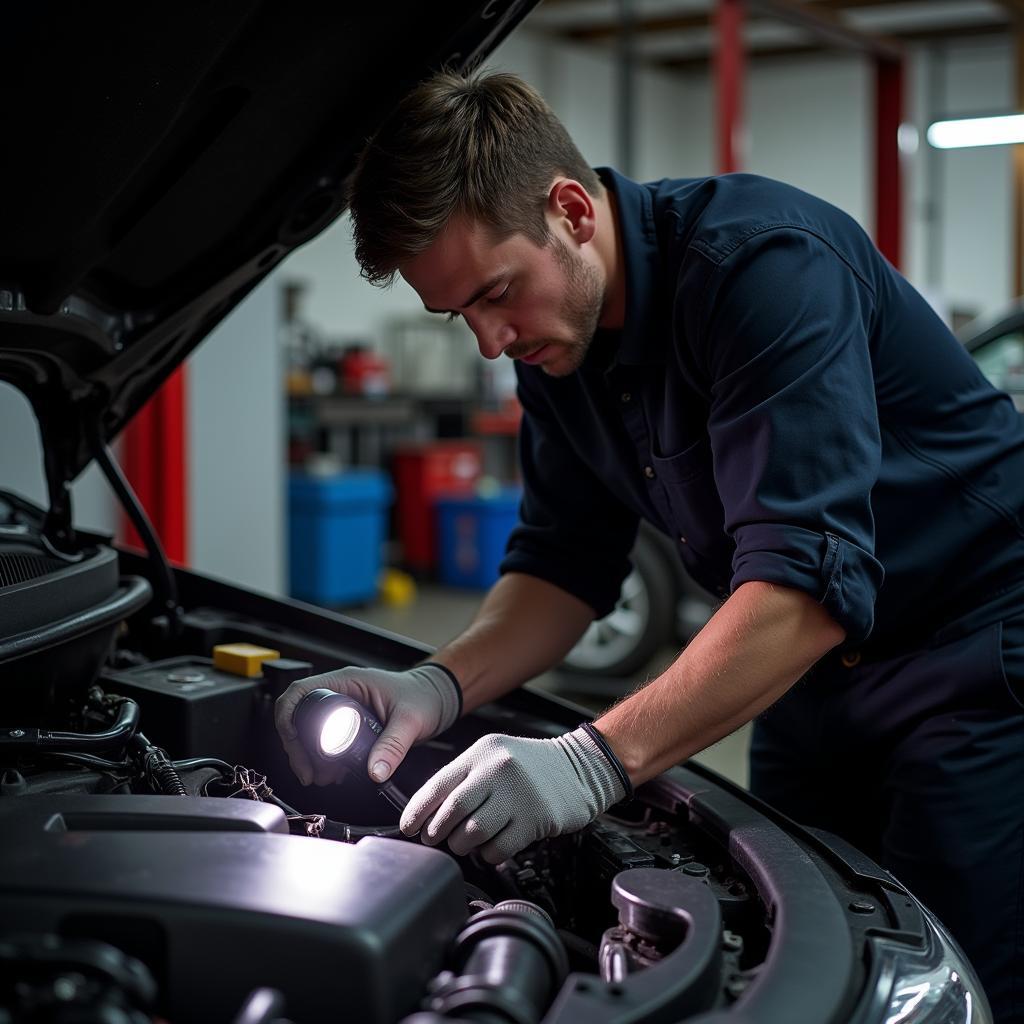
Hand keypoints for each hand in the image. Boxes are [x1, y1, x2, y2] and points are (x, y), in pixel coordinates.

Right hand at [274, 663, 461, 786]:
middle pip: (300, 716)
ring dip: (309, 756)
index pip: (301, 692)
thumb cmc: (425, 695)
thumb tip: (375, 772)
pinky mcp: (350, 721)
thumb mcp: (411, 721)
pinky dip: (323, 757)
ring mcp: (344, 706)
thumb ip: (394, 746)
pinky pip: (324, 738)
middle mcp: (342, 691)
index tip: (294, 746)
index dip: (288, 718)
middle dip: (298, 747)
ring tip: (321, 777)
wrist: (438, 696)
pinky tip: (333, 773)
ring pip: (309, 730)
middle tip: (309, 773)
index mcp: (348, 681)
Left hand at [399, 727, 626, 863]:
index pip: (439, 784)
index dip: (418, 810)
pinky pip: (498, 848)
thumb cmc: (531, 766)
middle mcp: (498, 769)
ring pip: (473, 832)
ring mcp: (518, 794)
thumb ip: (465, 778)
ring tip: (464, 843)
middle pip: (452, 811)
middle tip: (435, 838)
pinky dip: (488, 854)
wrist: (580, 767)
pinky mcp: (535, 818)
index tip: (408, 827)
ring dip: (462, 845)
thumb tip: (428, 812)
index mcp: (482, 753)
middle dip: (437, 831)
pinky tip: (490, 848)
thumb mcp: (495, 757)